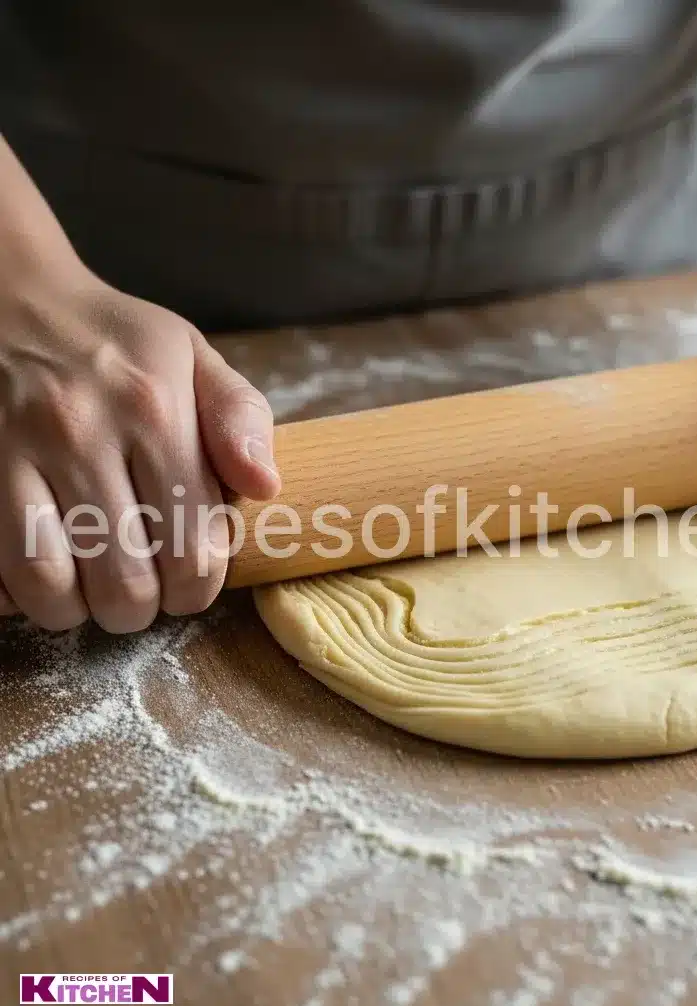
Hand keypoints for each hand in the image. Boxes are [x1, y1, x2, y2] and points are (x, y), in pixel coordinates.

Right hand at [0, 261, 279, 631]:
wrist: (12, 295)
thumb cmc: (118, 341)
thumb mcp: (195, 358)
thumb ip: (241, 420)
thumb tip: (265, 487)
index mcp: (155, 408)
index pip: (194, 545)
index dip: (199, 587)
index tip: (192, 582)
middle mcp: (83, 430)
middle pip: (126, 581)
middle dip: (144, 609)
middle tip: (145, 595)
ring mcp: (14, 449)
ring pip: (51, 586)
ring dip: (80, 611)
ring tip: (95, 594)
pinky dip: (20, 594)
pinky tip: (46, 573)